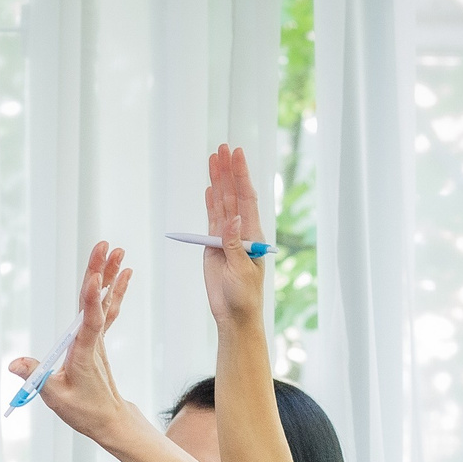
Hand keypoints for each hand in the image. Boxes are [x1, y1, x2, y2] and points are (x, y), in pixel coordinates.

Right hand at [10, 241, 131, 438]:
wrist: (109, 420)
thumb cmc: (84, 411)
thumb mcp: (55, 397)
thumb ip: (35, 378)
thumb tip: (14, 364)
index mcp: (83, 353)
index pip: (90, 322)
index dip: (93, 300)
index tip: (96, 277)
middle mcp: (94, 341)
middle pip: (96, 301)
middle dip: (101, 272)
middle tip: (107, 246)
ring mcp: (98, 339)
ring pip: (105, 301)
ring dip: (110, 275)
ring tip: (118, 251)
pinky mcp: (98, 340)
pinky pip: (108, 310)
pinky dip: (114, 291)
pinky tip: (122, 274)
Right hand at [200, 144, 266, 328]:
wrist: (234, 314)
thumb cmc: (244, 295)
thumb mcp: (242, 270)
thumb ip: (235, 244)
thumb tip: (232, 218)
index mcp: (252, 234)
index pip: (246, 198)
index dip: (241, 175)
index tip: (237, 155)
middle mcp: (240, 230)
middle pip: (233, 194)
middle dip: (228, 171)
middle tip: (223, 147)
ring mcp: (226, 237)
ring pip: (221, 203)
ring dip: (218, 181)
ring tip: (213, 158)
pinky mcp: (214, 246)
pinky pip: (212, 219)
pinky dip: (211, 202)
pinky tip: (210, 187)